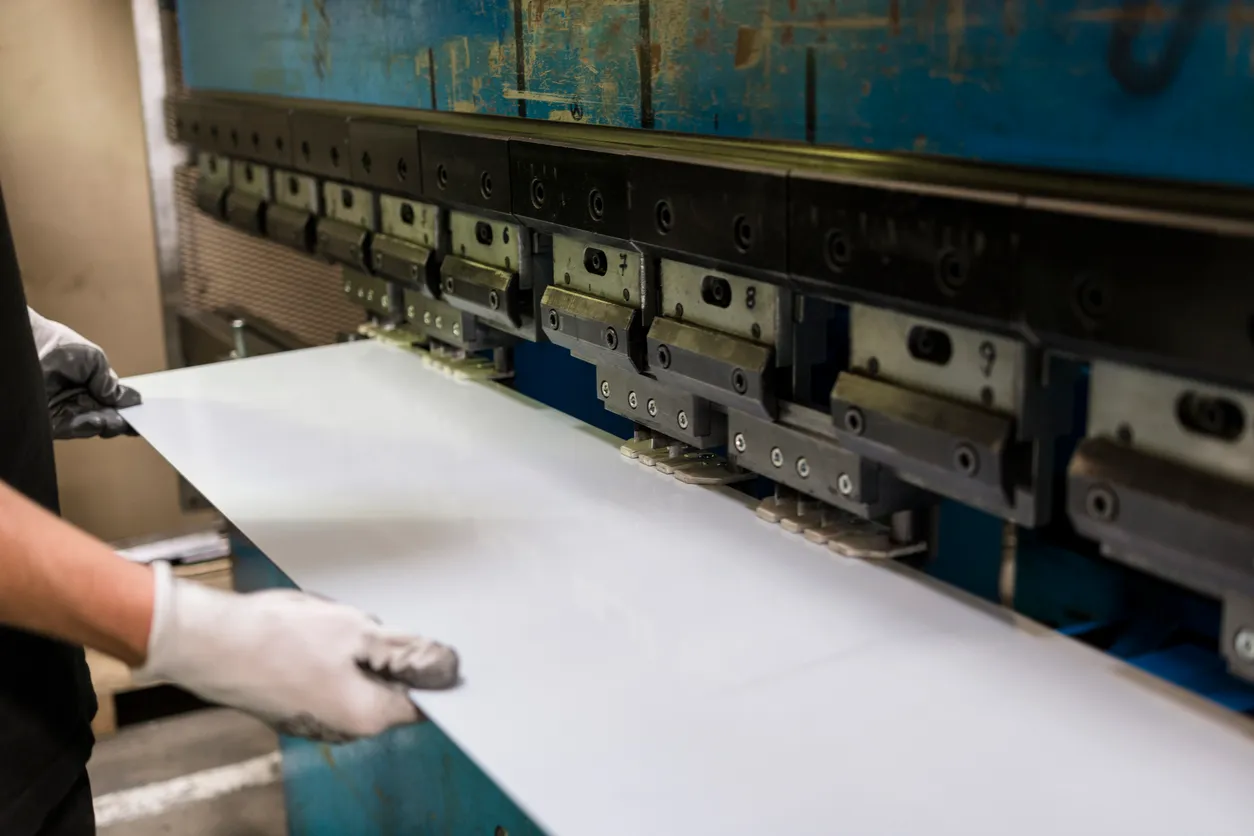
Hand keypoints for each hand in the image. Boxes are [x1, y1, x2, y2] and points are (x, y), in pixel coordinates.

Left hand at [27, 308, 140, 438]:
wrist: (24, 343)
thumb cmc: (56, 344)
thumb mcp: (93, 358)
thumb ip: (108, 380)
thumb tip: (126, 399)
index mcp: (93, 387)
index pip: (115, 404)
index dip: (129, 411)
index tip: (143, 416)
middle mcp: (80, 401)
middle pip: (107, 419)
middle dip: (121, 421)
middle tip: (133, 421)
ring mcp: (65, 412)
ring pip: (92, 426)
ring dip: (106, 425)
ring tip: (115, 420)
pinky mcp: (50, 422)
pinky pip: (72, 430)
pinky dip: (87, 427)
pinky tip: (98, 421)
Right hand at [134, 562, 459, 741]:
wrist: (209, 642)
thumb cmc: (281, 636)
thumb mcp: (357, 632)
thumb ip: (405, 652)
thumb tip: (447, 668)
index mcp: (368, 717)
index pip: (422, 701)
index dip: (427, 669)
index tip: (420, 641)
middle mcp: (344, 729)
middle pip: (389, 691)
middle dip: (387, 656)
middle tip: (367, 625)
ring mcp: (315, 720)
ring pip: (357, 682)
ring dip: (356, 654)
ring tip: (331, 627)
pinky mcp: (293, 706)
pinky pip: (328, 682)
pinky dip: (329, 659)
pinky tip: (310, 635)